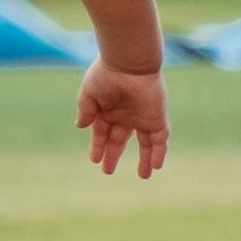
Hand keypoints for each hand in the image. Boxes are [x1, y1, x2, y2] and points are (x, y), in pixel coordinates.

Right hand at [75, 57, 169, 178]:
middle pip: (120, 140)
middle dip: (113, 154)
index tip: (94, 159)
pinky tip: (156, 166)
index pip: (102, 133)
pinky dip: (159, 152)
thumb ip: (86, 111)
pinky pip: (160, 139)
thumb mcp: (89, 94)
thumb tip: (80, 126)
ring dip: (144, 159)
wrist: (129, 64)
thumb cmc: (107, 75)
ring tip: (144, 176)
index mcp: (108, 109)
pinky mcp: (156, 118)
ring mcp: (142, 117)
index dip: (98, 146)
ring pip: (145, 143)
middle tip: (107, 171)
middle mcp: (125, 114)